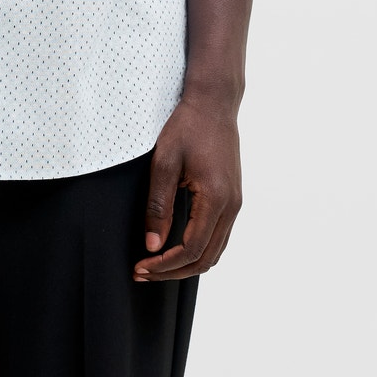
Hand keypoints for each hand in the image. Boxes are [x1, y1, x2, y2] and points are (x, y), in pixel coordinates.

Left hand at [133, 95, 241, 281]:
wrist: (214, 104)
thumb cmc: (187, 127)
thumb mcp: (164, 163)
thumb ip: (158, 206)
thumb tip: (152, 245)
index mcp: (216, 198)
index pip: (191, 249)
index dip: (165, 265)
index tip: (140, 267)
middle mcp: (232, 206)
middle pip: (206, 258)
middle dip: (173, 271)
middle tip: (142, 272)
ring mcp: (236, 204)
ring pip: (215, 252)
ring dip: (186, 264)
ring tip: (155, 264)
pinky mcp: (233, 199)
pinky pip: (218, 237)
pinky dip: (198, 250)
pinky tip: (174, 247)